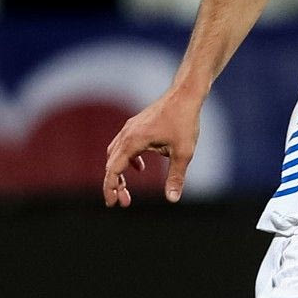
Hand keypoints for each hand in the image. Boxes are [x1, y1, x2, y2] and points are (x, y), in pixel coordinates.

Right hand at [103, 90, 202, 206]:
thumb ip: (176, 176)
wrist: (187, 93)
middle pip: (111, 164)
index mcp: (133, 141)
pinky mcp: (137, 124)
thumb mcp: (183, 152)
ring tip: (126, 188)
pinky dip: (127, 159)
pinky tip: (140, 168)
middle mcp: (127, 133)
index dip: (110, 188)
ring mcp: (131, 127)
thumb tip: (172, 199)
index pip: (113, 170)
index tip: (113, 204)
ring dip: (119, 172)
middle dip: (114, 184)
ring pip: (115, 154)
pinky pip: (124, 145)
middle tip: (123, 202)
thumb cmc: (185, 120)